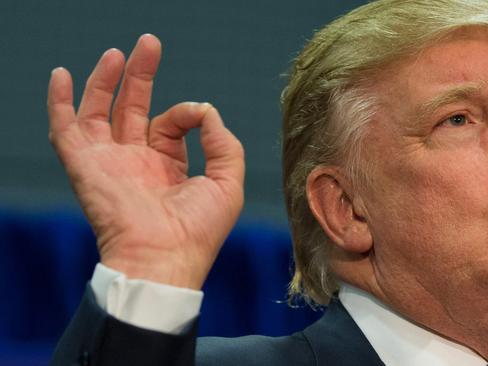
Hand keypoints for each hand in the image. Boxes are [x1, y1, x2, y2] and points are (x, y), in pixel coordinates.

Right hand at [47, 34, 243, 289]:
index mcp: (168, 167)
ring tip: (117, 53)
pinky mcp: (85, 165)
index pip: (172, 124)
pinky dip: (60, 103)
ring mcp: (109, 162)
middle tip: (149, 44)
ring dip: (105, 82)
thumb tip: (207, 110)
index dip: (185, 112)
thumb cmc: (199, 230)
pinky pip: (65, 129)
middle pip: (133, 109)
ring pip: (100, 112)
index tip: (199, 114)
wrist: (164, 257)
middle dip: (140, 76)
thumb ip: (223, 143)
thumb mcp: (227, 182)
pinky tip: (62, 76)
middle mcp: (136, 162)